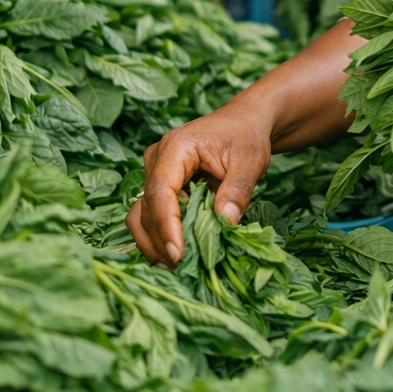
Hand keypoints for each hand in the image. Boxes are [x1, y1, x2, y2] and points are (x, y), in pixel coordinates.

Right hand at [126, 102, 274, 267]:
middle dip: (160, 240)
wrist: (243, 123)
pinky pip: (151, 213)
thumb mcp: (250, 161)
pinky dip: (160, 235)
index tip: (178, 253)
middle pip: (147, 207)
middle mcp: (157, 159)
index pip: (161, 191)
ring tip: (175, 267)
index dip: (167, 225)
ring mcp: (155, 172)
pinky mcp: (160, 185)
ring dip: (154, 242)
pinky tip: (175, 254)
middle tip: (181, 268)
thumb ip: (238, 190)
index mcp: (176, 147)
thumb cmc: (246, 137)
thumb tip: (225, 222)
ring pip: (141, 214)